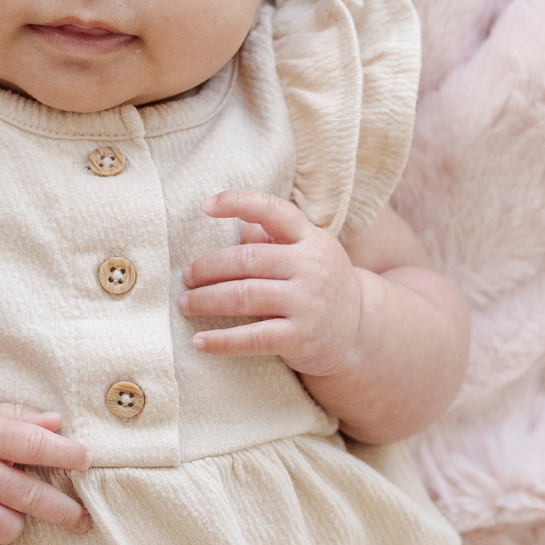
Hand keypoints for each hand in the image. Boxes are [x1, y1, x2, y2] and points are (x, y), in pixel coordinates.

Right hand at [0, 393, 89, 544]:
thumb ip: (17, 416)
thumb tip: (57, 422)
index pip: (33, 445)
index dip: (65, 454)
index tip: (86, 460)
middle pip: (29, 496)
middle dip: (65, 511)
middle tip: (82, 519)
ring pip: (8, 529)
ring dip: (18, 526)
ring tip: (10, 515)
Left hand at [179, 190, 362, 378]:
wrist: (359, 330)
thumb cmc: (319, 285)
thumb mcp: (307, 253)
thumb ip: (274, 240)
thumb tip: (235, 232)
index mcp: (310, 238)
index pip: (273, 211)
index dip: (238, 203)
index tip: (206, 205)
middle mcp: (311, 267)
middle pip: (247, 259)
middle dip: (208, 267)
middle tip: (185, 277)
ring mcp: (307, 303)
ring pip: (244, 296)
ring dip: (207, 300)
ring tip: (186, 304)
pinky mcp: (300, 338)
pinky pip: (252, 338)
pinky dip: (221, 340)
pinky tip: (199, 342)